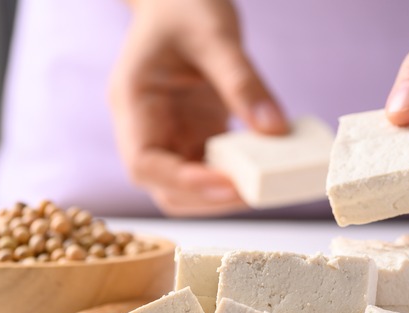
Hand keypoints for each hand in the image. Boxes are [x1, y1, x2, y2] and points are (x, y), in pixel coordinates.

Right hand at [109, 0, 287, 216]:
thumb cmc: (186, 7)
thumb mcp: (215, 35)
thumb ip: (243, 82)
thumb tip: (275, 131)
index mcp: (133, 101)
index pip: (143, 163)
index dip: (183, 183)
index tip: (227, 185)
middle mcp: (145, 127)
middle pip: (164, 188)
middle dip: (207, 198)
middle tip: (256, 191)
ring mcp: (168, 135)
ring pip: (187, 189)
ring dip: (223, 194)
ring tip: (264, 184)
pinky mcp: (193, 136)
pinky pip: (211, 170)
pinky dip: (236, 177)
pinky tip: (265, 169)